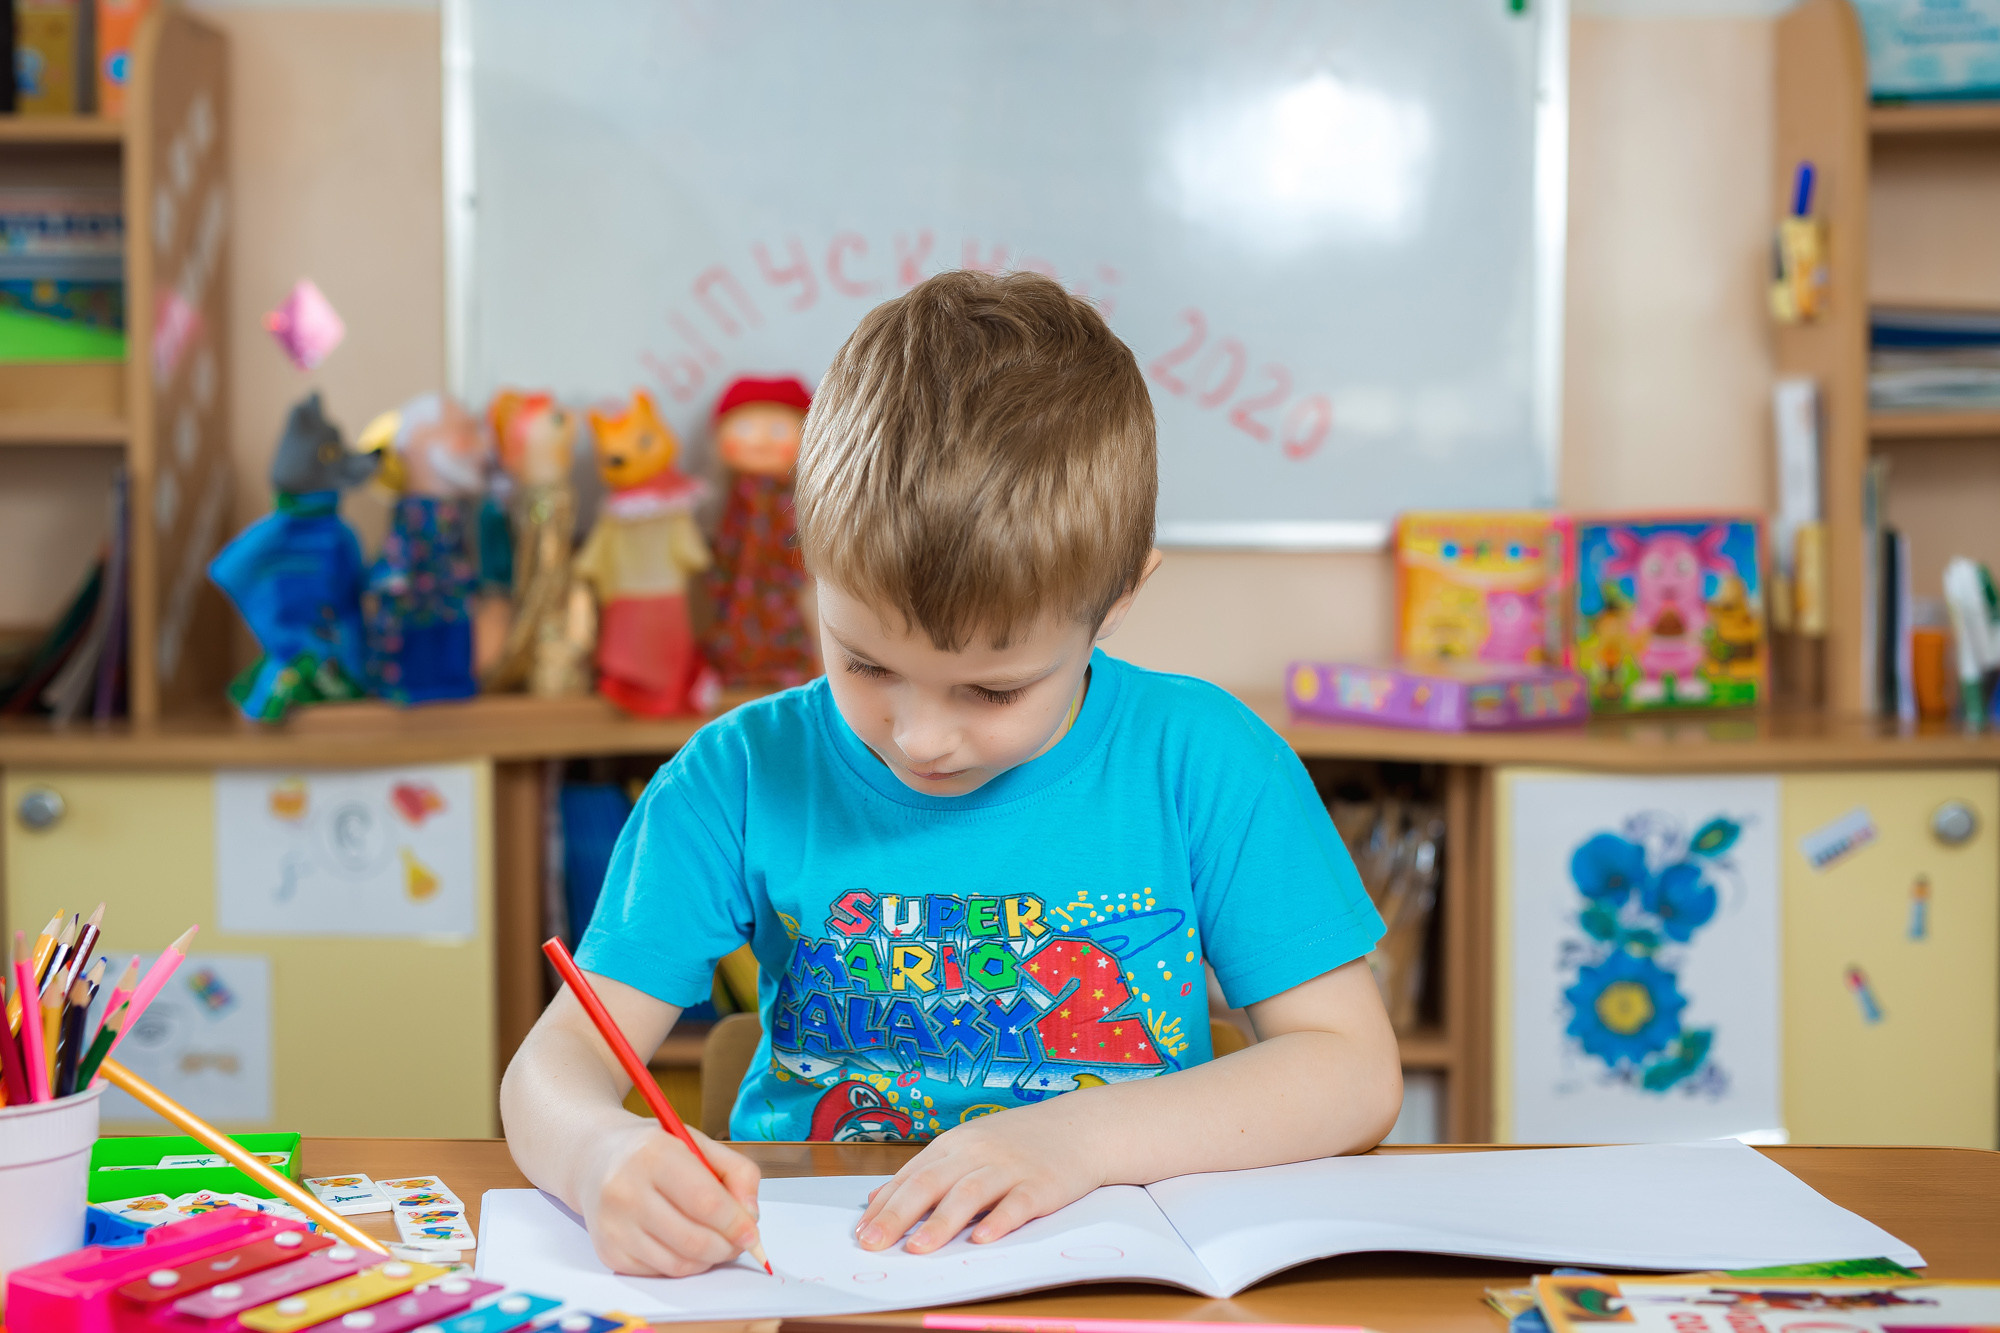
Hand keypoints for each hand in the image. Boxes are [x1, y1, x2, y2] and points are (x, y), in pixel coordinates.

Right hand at [577, 1117, 762, 1276]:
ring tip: (716, 1242)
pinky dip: (684, 1264)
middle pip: (693, 1239)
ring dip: (709, 1259)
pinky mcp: (609, 1252)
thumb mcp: (697, 1142)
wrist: (595, 1160)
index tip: (752, 1231)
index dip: (736, 1223)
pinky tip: (686, 1244)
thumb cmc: (653, 1151)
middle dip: (727, 1247)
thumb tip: (750, 1216)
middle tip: (739, 1242)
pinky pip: (661, 1271)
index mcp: (653, 1154)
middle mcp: (626, 1190)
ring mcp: (613, 1225)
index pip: (705, 1201)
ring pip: (679, 1263)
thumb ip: (736, 1172)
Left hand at [855, 1102, 1107, 1253]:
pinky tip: (981, 1240)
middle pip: (931, 1184)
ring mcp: (1010, 1167)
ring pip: (969, 1194)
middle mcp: (977, 1152)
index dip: (884, 1206)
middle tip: (873, 1244)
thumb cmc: (1017, 1142)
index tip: (860, 1234)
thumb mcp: (967, 1147)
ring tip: (918, 1248)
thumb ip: (925, 1172)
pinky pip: (1017, 1204)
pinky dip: (998, 1221)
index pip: (910, 1176)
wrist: (1080, 1126)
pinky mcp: (1041, 1185)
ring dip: (941, 1222)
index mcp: (954, 1145)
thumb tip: (876, 1200)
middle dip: (898, 1216)